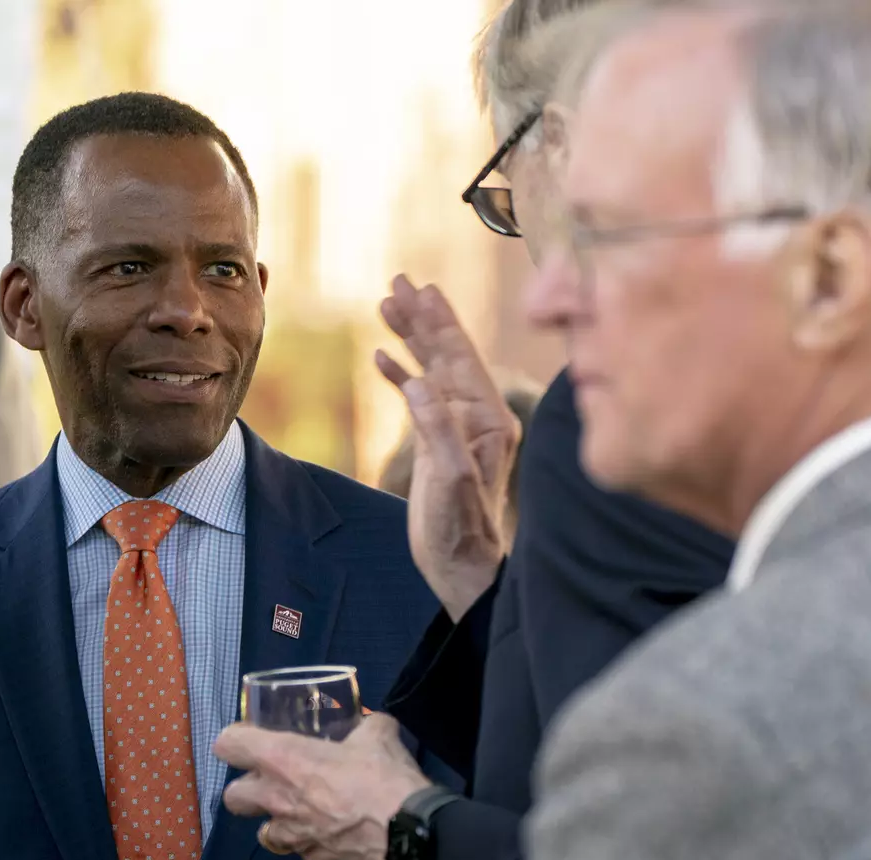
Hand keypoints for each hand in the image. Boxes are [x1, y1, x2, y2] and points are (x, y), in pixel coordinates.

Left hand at [215, 714, 431, 859]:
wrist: (408, 831)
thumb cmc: (383, 775)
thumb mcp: (377, 734)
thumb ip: (365, 725)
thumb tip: (370, 723)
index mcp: (282, 758)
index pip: (227, 745)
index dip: (234, 739)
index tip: (250, 737)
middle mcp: (275, 797)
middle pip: (231, 796)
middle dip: (245, 788)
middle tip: (270, 779)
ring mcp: (290, 832)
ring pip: (260, 831)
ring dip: (273, 820)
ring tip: (297, 811)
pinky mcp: (310, 857)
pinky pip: (294, 848)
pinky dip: (303, 841)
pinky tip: (324, 831)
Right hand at [377, 275, 520, 619]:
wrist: (463, 565)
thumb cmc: (460, 530)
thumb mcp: (448, 479)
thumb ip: (436, 429)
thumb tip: (418, 382)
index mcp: (487, 418)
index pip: (461, 357)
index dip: (440, 322)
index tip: (421, 289)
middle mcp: (477, 416)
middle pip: (448, 353)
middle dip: (424, 318)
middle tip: (399, 283)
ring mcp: (459, 427)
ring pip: (433, 368)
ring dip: (411, 338)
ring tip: (387, 306)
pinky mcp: (440, 441)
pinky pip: (420, 395)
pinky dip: (402, 373)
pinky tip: (383, 356)